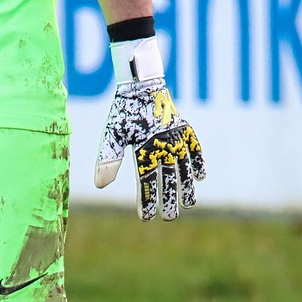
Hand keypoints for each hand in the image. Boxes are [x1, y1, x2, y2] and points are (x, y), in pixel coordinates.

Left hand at [94, 38, 205, 220]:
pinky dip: (198, 162)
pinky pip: (195, 149)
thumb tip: (100, 187)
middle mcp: (163, 144)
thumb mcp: (111, 135)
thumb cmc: (123, 112)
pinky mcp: (184, 129)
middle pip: (168, 178)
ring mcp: (176, 137)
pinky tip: (201, 177)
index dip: (147, 200)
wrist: (140, 84)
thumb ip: (107, 160)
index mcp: (144, 147)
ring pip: (184, 167)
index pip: (146, 181)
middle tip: (169, 217)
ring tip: (189, 203)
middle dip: (169, 199)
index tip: (146, 217)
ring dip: (187, 186)